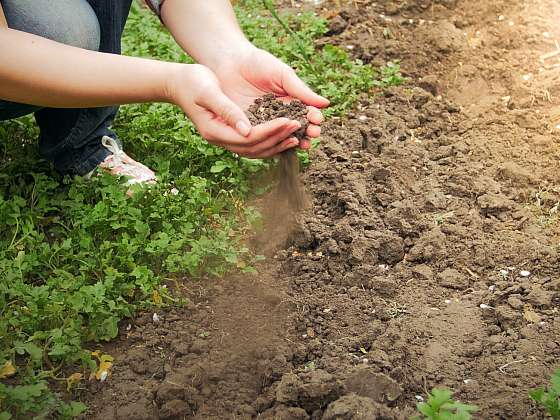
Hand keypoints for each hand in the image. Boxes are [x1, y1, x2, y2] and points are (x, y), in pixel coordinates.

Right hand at [167, 63, 302, 157]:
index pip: (249, 138)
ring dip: (276, 144)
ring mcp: (226, 138)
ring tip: (295, 137)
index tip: (289, 121)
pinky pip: (253, 144)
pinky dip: (270, 142)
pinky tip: (283, 135)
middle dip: (277, 138)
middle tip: (298, 127)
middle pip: (254, 148)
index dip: (270, 131)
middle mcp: (221, 139)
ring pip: (255, 150)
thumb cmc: (193, 81)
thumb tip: (246, 130)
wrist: (179, 82)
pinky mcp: (232, 133)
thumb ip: (227, 110)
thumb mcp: (208, 91)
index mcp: (215, 131)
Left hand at [212, 46, 329, 149]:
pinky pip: (261, 138)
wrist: (229, 62)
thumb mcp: (282, 74)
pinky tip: (278, 145)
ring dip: (292, 140)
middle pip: (297, 128)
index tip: (318, 120)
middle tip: (313, 134)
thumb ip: (301, 90)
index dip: (313, 118)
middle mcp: (280, 115)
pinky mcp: (249, 128)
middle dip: (307, 132)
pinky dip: (270, 143)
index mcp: (291, 101)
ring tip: (300, 143)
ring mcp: (264, 123)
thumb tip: (326, 104)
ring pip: (281, 136)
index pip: (306, 113)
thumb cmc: (258, 63)